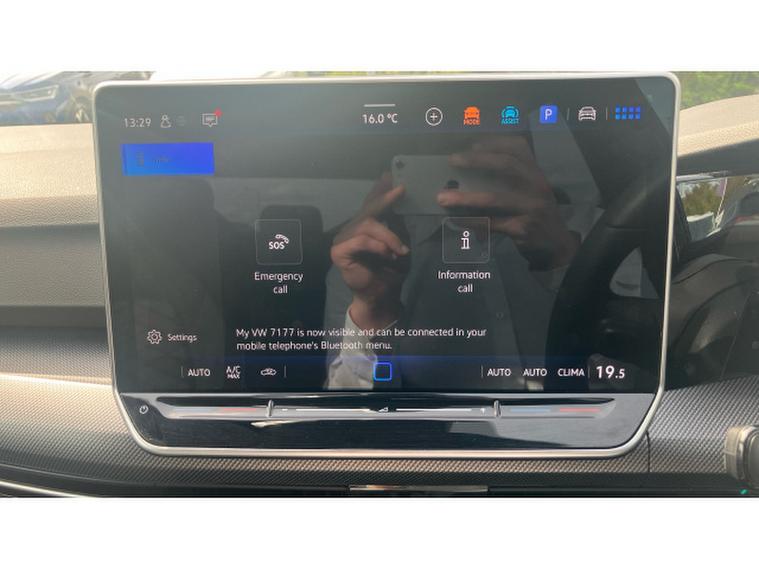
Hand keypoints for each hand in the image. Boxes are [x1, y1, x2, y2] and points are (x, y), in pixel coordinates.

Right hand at [331, 173, 409, 329]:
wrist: (381, 295)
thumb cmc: (390, 271)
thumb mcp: (398, 243)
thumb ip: (395, 223)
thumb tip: (397, 196)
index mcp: (364, 227)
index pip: (370, 205)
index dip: (379, 190)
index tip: (390, 176)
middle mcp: (352, 230)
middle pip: (368, 210)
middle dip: (385, 200)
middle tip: (400, 191)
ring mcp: (343, 239)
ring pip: (367, 225)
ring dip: (388, 237)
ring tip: (400, 250)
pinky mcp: (338, 251)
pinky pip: (360, 240)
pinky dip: (377, 246)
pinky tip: (387, 254)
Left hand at [437, 137, 578, 269]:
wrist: (555, 242)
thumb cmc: (535, 212)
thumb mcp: (532, 190)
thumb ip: (511, 178)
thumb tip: (470, 170)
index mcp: (537, 173)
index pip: (519, 148)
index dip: (495, 143)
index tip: (472, 143)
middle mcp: (537, 186)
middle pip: (506, 166)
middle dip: (477, 160)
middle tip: (453, 160)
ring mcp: (531, 208)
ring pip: (494, 199)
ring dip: (465, 197)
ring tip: (443, 197)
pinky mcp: (522, 228)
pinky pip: (490, 223)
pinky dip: (470, 221)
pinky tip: (454, 219)